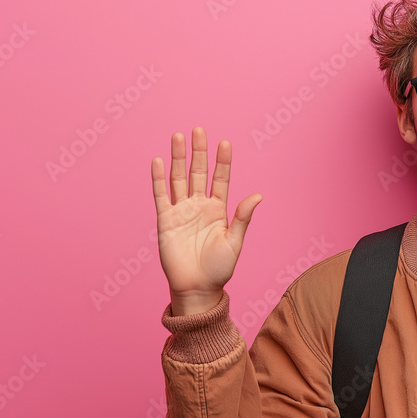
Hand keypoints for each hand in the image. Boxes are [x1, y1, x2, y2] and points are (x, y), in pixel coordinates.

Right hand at [151, 127, 260, 315]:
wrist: (197, 288)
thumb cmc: (219, 269)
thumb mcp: (235, 242)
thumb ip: (243, 217)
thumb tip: (259, 195)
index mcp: (219, 210)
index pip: (220, 179)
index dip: (222, 161)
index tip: (225, 142)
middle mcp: (199, 206)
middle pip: (198, 172)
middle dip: (199, 151)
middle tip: (198, 129)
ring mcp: (181, 211)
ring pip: (178, 178)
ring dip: (178, 158)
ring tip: (177, 137)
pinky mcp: (165, 220)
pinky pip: (161, 195)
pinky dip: (158, 179)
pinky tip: (158, 161)